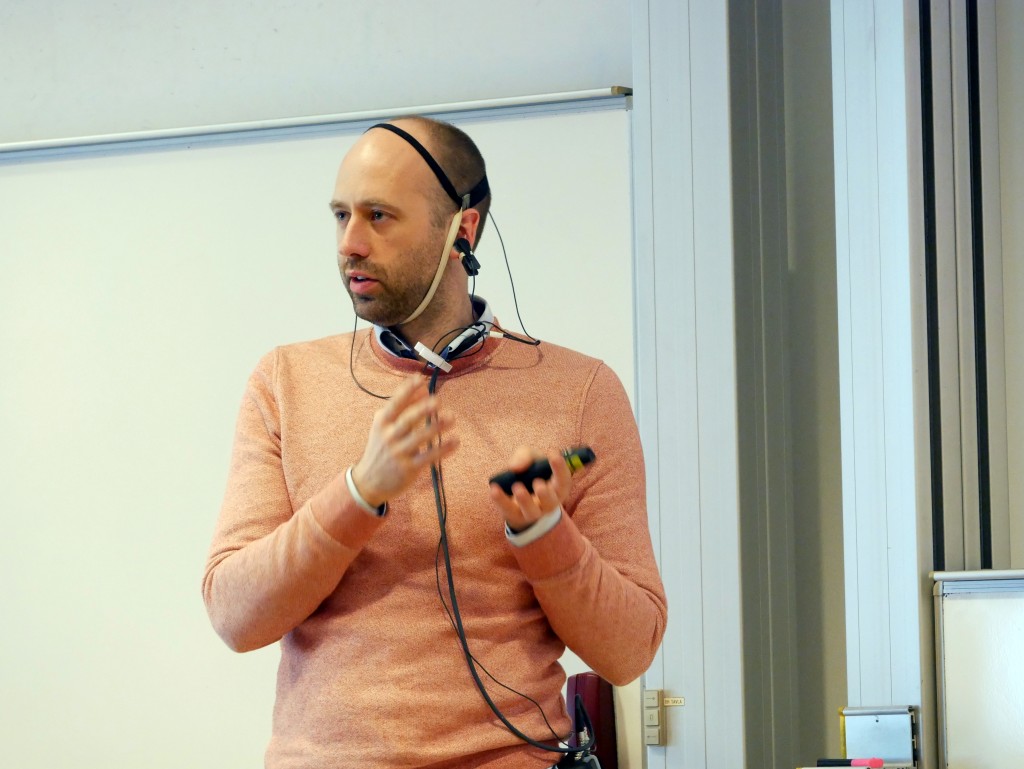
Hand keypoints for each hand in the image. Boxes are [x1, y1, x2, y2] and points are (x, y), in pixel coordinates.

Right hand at [351, 375, 458, 506]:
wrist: (369, 482)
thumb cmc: (381, 448)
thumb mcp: (385, 427)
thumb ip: (404, 408)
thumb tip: (424, 390)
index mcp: (382, 423)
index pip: (395, 404)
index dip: (407, 390)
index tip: (420, 379)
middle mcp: (389, 436)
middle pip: (407, 420)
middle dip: (422, 409)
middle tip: (438, 401)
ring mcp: (398, 453)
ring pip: (419, 438)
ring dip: (437, 427)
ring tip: (452, 418)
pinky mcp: (409, 468)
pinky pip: (428, 457)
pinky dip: (443, 449)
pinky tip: (455, 441)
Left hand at [488, 446, 572, 531]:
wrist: (517, 491)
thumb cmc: (530, 471)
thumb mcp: (531, 457)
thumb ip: (526, 456)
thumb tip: (515, 467)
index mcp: (557, 486)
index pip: (564, 480)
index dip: (561, 468)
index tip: (553, 455)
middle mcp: (548, 502)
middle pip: (551, 501)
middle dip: (545, 494)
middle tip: (538, 483)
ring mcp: (532, 512)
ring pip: (532, 511)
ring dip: (525, 500)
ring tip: (517, 486)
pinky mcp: (515, 515)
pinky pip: (508, 510)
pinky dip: (501, 500)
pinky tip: (494, 489)